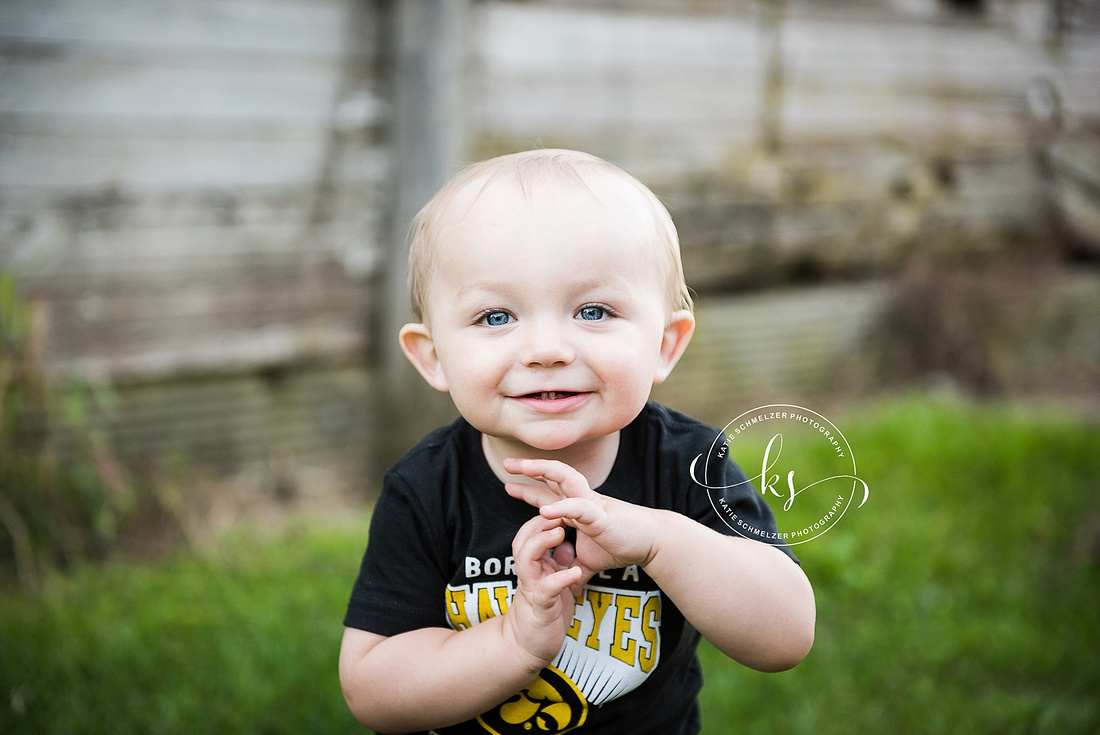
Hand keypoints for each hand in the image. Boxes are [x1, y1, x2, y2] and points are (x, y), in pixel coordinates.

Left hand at [503, 458, 660, 582]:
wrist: (651, 543)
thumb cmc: (623, 545)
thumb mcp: (589, 559)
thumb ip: (575, 564)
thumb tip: (567, 579)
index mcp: (578, 508)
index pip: (548, 493)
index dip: (528, 488)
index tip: (508, 483)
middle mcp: (582, 500)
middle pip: (553, 475)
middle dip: (530, 467)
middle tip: (507, 463)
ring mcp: (592, 504)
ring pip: (566, 479)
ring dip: (545, 471)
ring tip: (526, 467)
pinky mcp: (601, 516)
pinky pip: (579, 508)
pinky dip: (562, 508)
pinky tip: (544, 511)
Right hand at [505, 514, 583, 666]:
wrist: (530, 646)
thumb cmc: (546, 611)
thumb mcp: (555, 580)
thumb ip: (560, 561)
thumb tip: (569, 541)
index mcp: (535, 565)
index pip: (531, 532)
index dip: (544, 517)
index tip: (561, 504)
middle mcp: (530, 573)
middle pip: (523, 538)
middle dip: (538, 522)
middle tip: (557, 510)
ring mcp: (532, 588)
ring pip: (526, 558)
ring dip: (542, 542)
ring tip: (560, 532)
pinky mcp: (541, 607)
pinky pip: (547, 590)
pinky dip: (561, 579)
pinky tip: (576, 572)